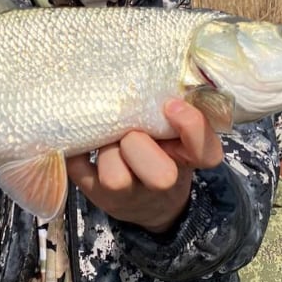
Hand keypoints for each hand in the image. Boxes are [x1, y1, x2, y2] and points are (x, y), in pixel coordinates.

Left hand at [66, 99, 224, 234]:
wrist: (150, 202)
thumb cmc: (165, 155)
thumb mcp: (181, 137)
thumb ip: (177, 113)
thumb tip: (155, 79)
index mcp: (188, 161)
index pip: (207, 152)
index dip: (191, 126)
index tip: (171, 104)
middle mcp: (161, 185)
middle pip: (160, 175)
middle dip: (138, 143)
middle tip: (129, 130)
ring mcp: (126, 195)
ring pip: (114, 177)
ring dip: (106, 149)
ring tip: (105, 135)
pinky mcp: (96, 195)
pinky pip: (79, 170)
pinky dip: (75, 149)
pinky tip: (81, 136)